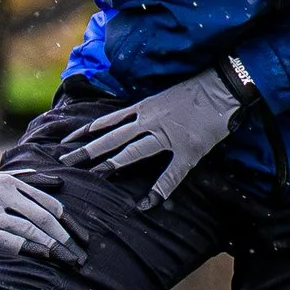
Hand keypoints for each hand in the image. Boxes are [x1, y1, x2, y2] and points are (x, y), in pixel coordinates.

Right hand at [0, 167, 79, 263]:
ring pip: (28, 229)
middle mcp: (4, 195)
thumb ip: (30, 179)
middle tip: (80, 255)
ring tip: (67, 260)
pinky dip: (27, 247)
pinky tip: (43, 256)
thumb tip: (60, 182)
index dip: (69, 223)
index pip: (49, 204)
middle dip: (65, 237)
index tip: (82, 238)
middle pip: (43, 217)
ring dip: (52, 245)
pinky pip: (6, 240)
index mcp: (13, 183)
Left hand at [71, 65, 245, 208]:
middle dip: (88, 149)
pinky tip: (147, 203)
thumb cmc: (197, 88)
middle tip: (66, 160)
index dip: (87, 131)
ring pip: (133, 152)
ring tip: (95, 175)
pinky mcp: (186, 149)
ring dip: (113, 164)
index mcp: (145, 107)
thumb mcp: (164, 95)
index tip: (68, 141)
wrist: (223, 86)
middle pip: (112, 137)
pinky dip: (159, 189)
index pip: (109, 121)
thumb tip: (133, 119)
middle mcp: (150, 120)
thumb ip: (147, 108)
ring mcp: (167, 135)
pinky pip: (170, 174)